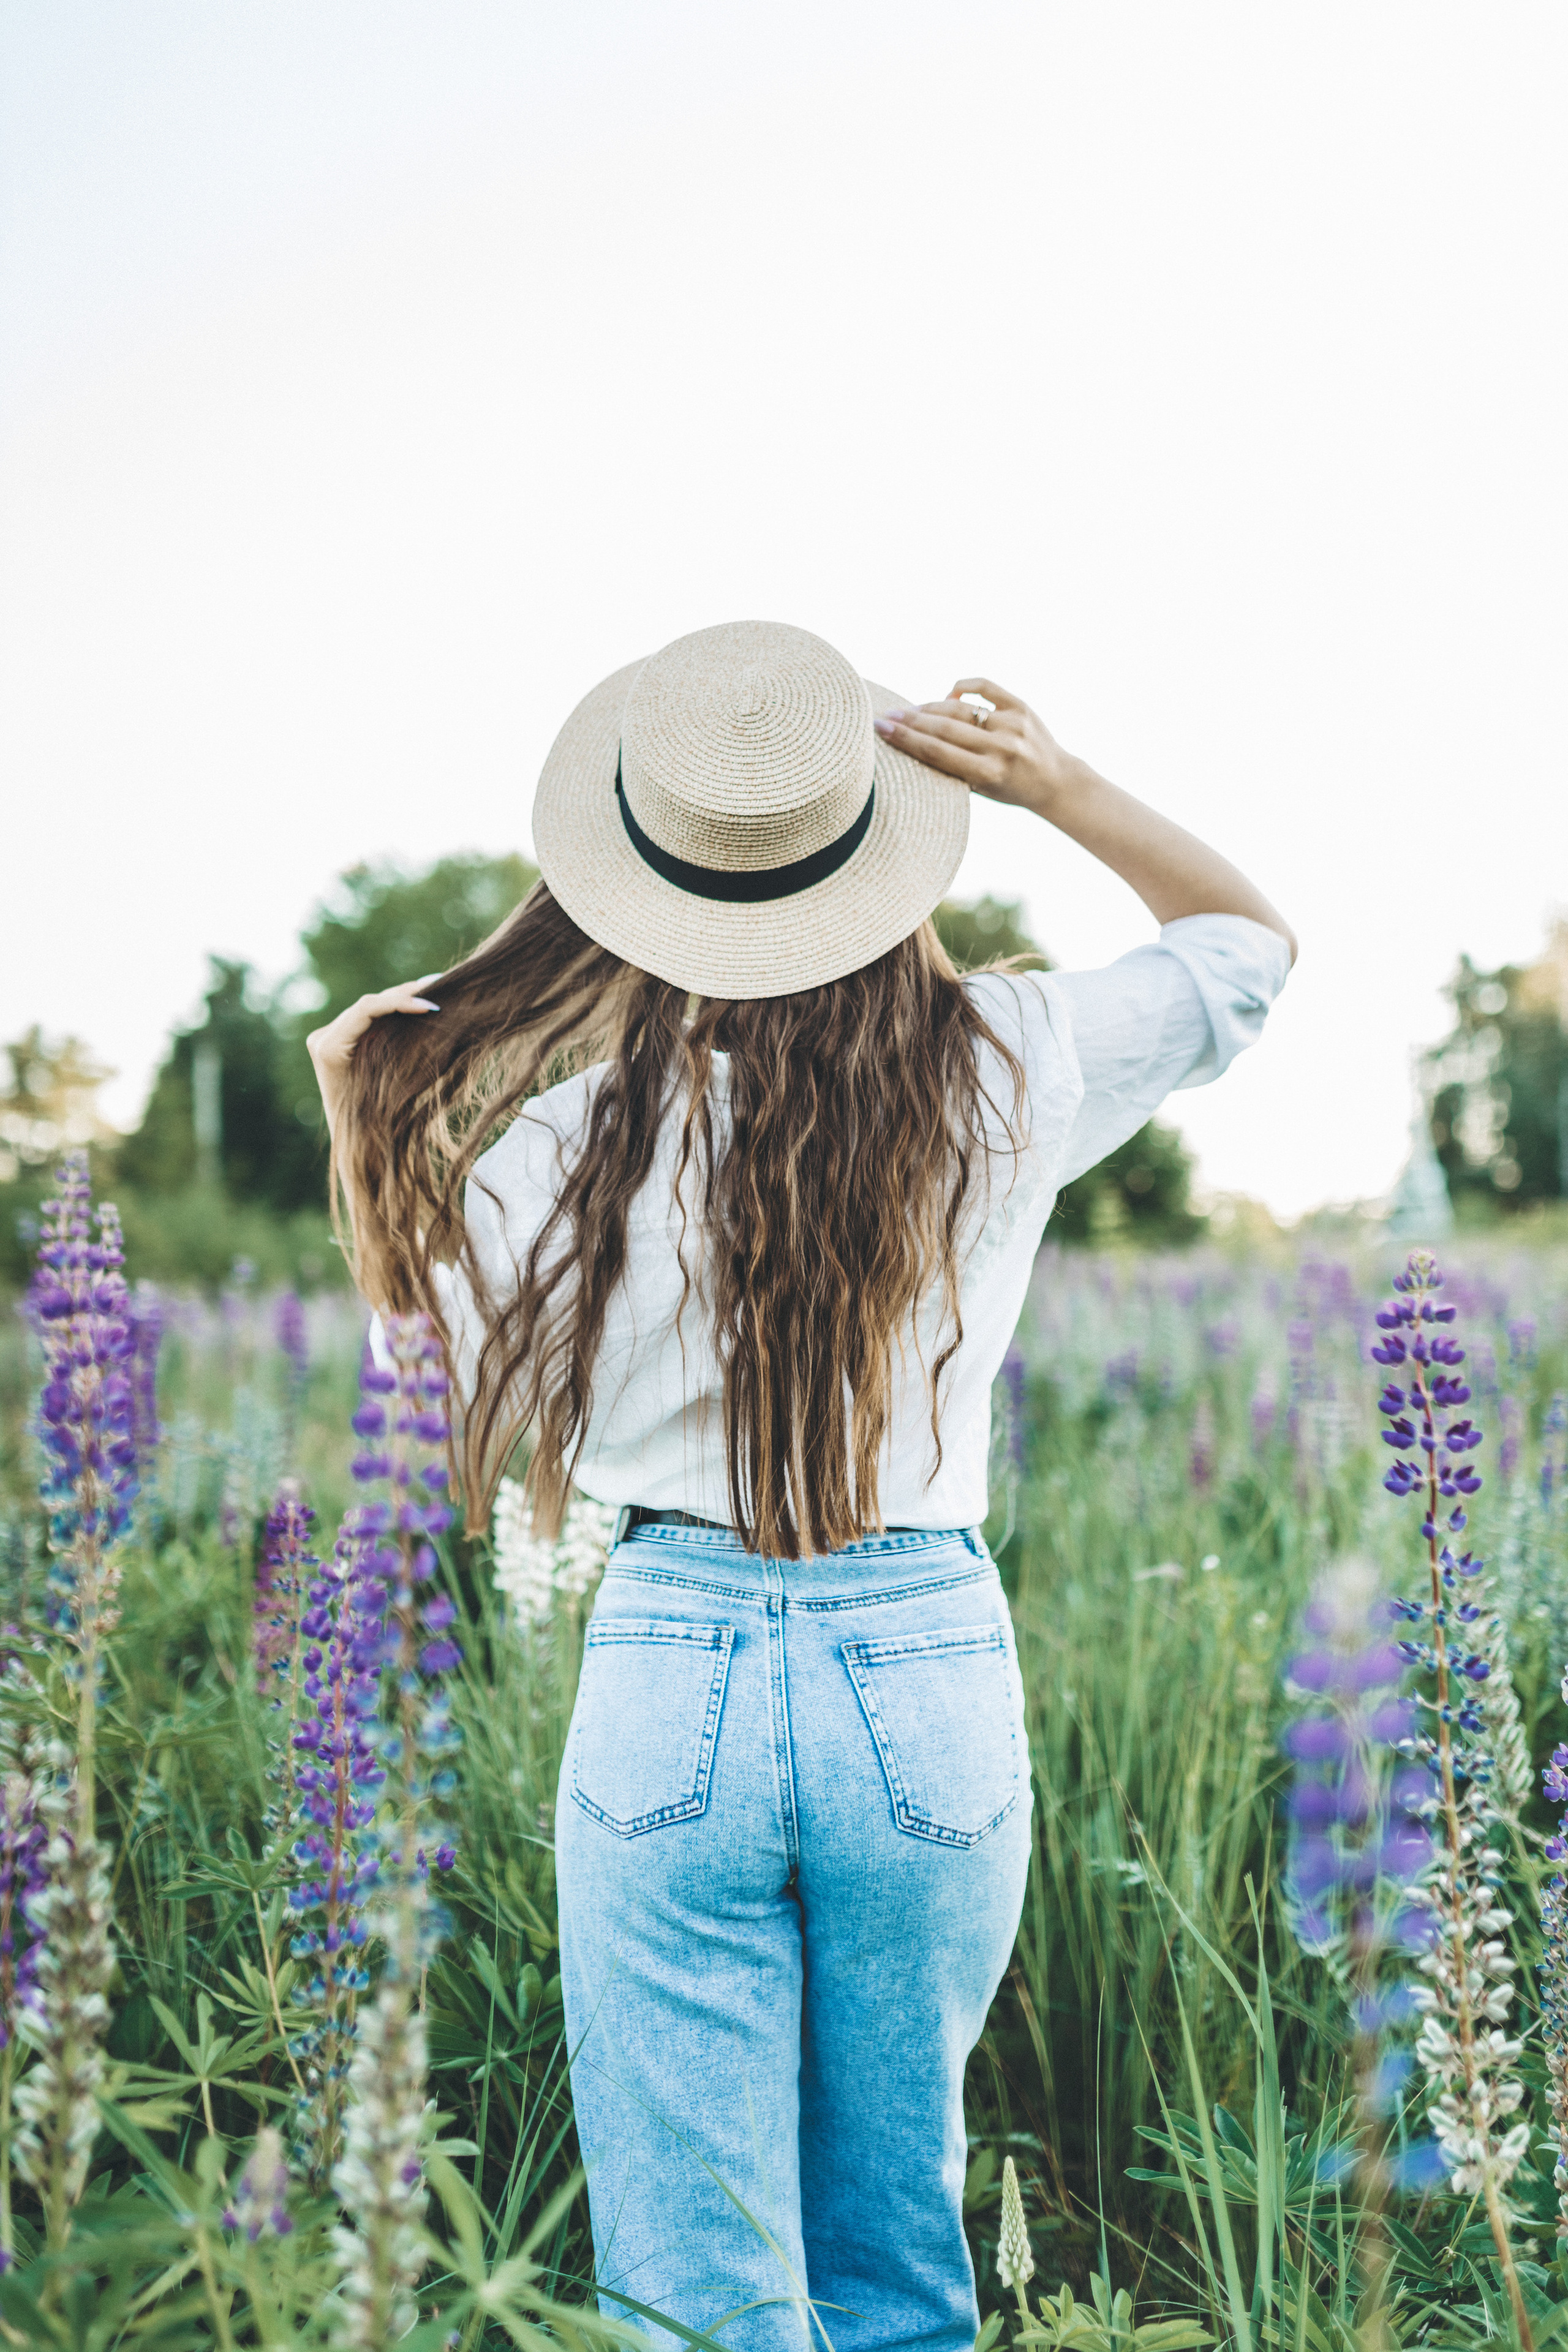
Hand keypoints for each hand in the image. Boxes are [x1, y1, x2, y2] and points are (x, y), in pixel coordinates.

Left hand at [306, 977, 440, 1129]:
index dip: (399, 1000)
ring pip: (371, 1008)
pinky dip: (394, 1010)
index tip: (431, 1006)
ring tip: (435, 988)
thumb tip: (431, 1018)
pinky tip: (419, 1002)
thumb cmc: (370, 1126)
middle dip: (405, 995)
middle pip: (369, 1003)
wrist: (351, 1147)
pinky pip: (368, 1018)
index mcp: (329, 1048)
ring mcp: (328, 1037)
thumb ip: (399, 1055)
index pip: (366, 1008)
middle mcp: (323, 1038)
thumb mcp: (386, 1091)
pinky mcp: (338, 1039)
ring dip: (402, 998)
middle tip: (441, 986)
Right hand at [874, 678, 1077, 817]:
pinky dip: (962, 689)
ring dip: (929, 707)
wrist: (1056, 781)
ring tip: (909, 710)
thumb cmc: (1010, 789)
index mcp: (988, 773)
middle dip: (909, 721)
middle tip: (886, 715)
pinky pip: (984, 687)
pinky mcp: (1021, 706)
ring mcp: (1012, 724)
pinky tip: (948, 696)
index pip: (936, 752)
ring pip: (959, 708)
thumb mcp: (980, 790)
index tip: (881, 728)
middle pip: (943, 728)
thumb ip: (951, 769)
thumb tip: (912, 740)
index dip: (904, 739)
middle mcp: (1001, 747)